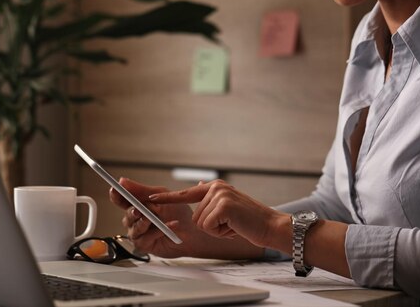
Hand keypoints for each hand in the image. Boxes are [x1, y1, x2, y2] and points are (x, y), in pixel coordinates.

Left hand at [149, 180, 286, 248]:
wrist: (269, 226)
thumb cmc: (248, 221)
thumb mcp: (227, 206)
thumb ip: (211, 199)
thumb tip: (198, 186)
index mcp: (214, 187)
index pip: (185, 193)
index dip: (166, 198)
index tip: (150, 199)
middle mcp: (215, 187)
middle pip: (194, 216)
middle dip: (210, 227)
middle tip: (230, 224)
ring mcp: (219, 195)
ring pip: (200, 223)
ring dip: (216, 230)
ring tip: (233, 224)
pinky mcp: (223, 206)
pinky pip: (208, 227)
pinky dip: (220, 232)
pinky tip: (234, 227)